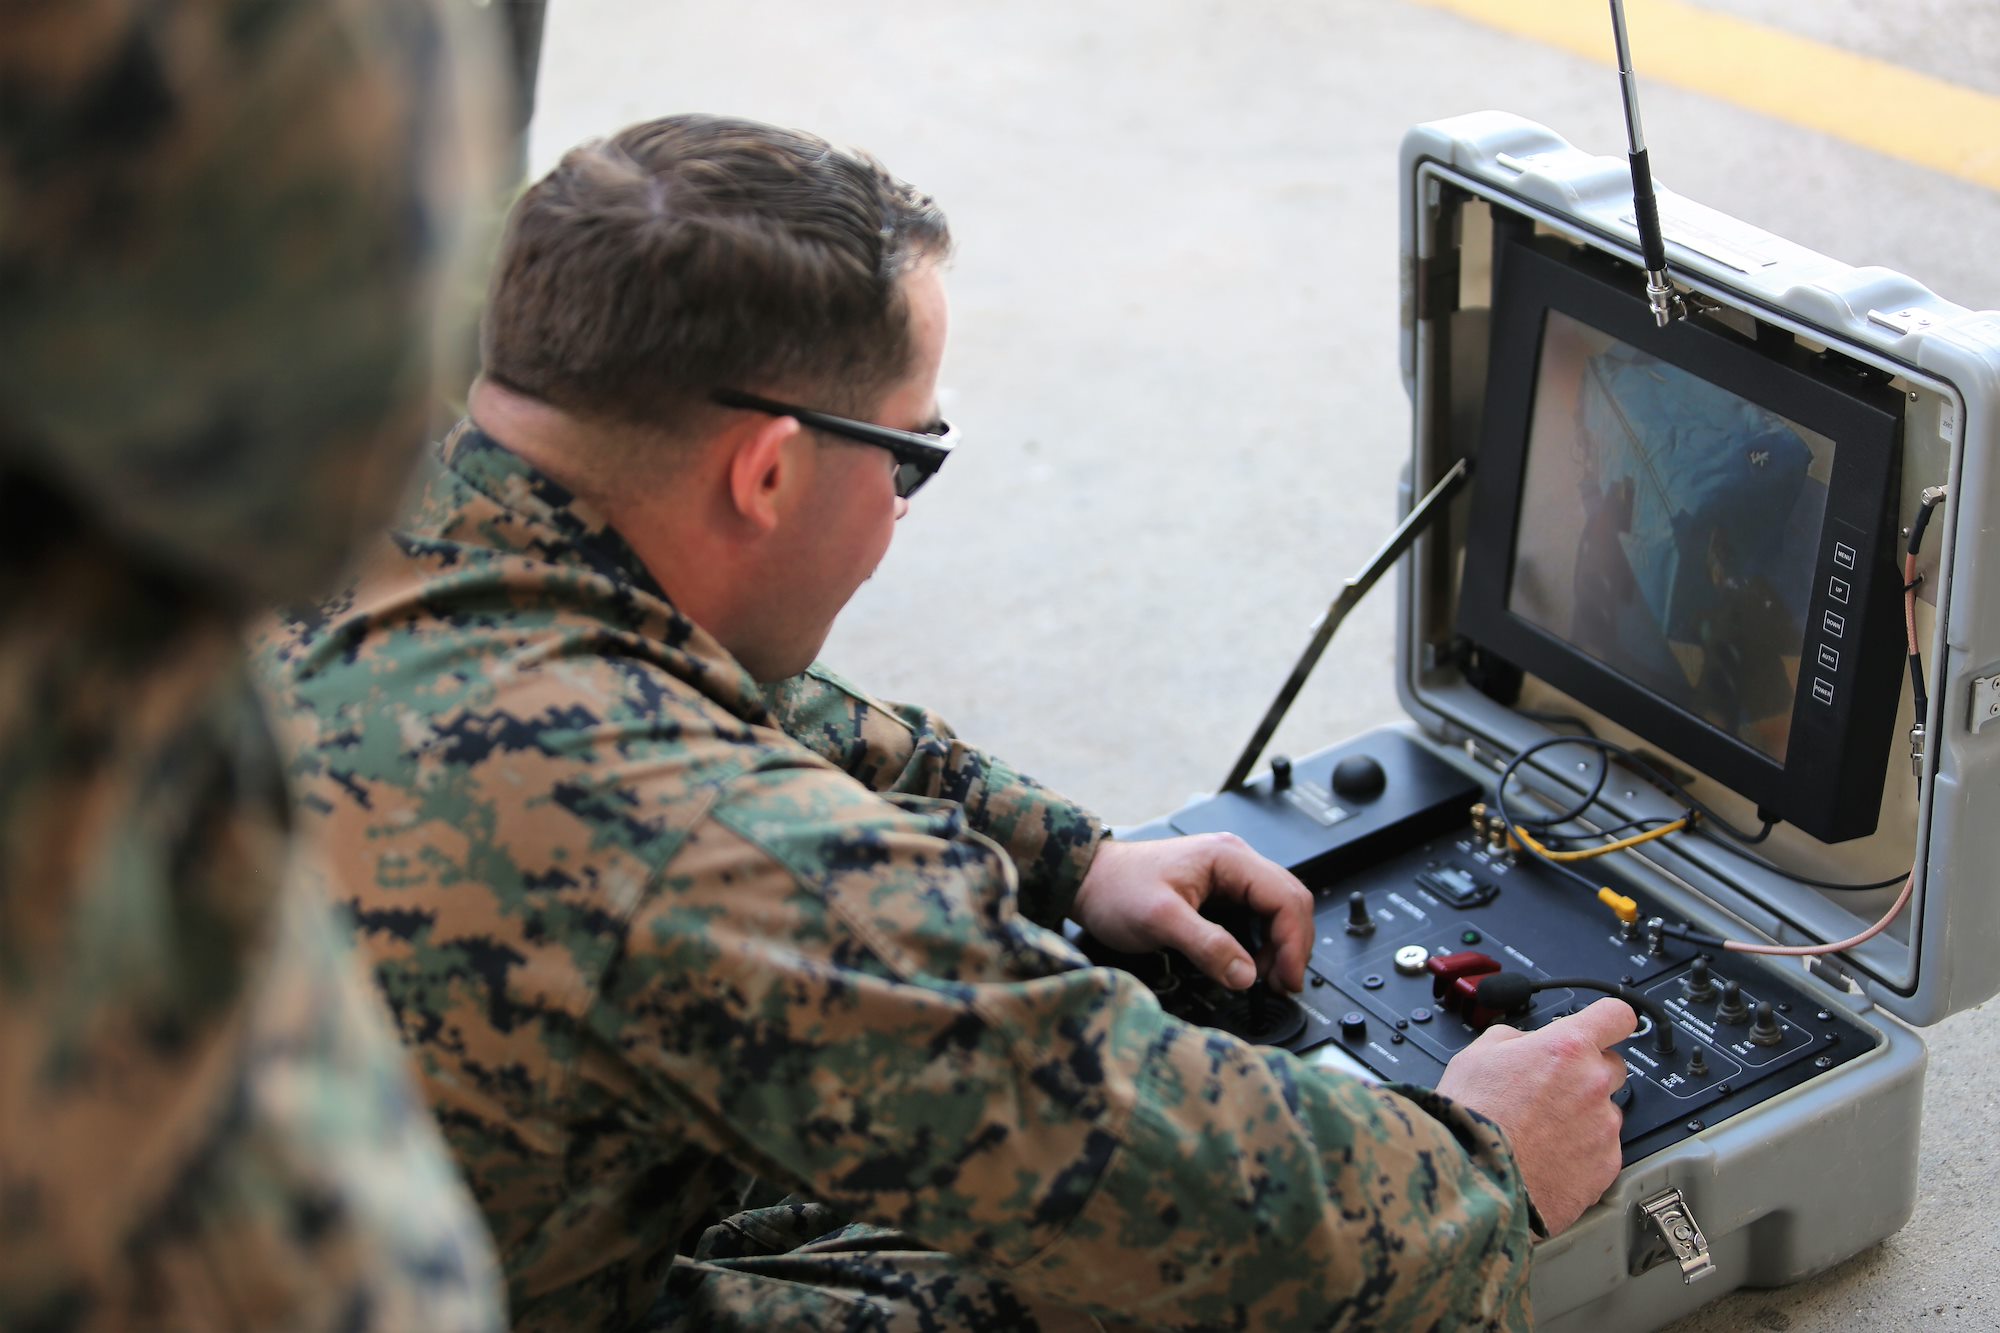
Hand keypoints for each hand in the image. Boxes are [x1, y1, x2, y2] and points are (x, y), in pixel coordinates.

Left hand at [1071, 834, 1313, 992]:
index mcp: (1228, 857)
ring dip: (1280, 946)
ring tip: (1267, 980)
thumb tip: (1247, 975)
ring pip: (1277, 909)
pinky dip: (1263, 942)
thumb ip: (1207, 946)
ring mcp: (1229, 875)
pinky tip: (1251, 965)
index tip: (1288, 980)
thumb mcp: (1160, 920)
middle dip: (1292, 946)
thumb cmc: (1114, 888)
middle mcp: (1235, 860)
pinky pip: (1257, 915)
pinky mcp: (1220, 891)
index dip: (1294, 943)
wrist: (1086, 881)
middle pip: (1290, 901)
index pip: (1285, 897)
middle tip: (1281, 985)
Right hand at [1435, 997, 1634, 1235]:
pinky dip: (1582, 1151)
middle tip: (1552, 1089)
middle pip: (1613, 1065)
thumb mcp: (1475, 1055)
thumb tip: (1526, 1041)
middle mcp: (1593, 1084)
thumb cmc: (1471, 1119)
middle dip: (1587, 1072)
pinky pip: (1603, 1149)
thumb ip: (1513, 1038)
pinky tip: (1549, 1155)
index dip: (1609, 1018)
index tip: (1606, 1025)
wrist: (1474, 1180)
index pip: (1615, 1015)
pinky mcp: (1607, 1166)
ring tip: (1542, 1131)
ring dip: (1583, 1115)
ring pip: (1605, 1110)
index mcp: (1566, 1048)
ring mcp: (1604, 1127)